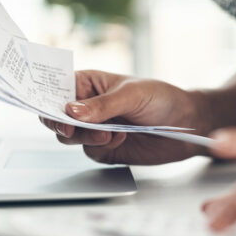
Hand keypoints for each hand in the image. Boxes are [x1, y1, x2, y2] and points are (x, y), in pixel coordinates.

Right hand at [40, 70, 210, 164]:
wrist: (188, 126)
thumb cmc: (163, 99)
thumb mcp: (132, 94)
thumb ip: (102, 105)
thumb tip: (71, 111)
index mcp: (88, 84)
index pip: (56, 89)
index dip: (46, 98)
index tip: (52, 108)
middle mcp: (87, 107)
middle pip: (56, 117)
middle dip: (61, 123)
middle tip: (72, 129)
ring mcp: (93, 129)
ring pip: (68, 137)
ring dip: (84, 136)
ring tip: (109, 132)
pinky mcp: (103, 149)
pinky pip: (88, 152)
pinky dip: (100, 147)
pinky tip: (119, 138)